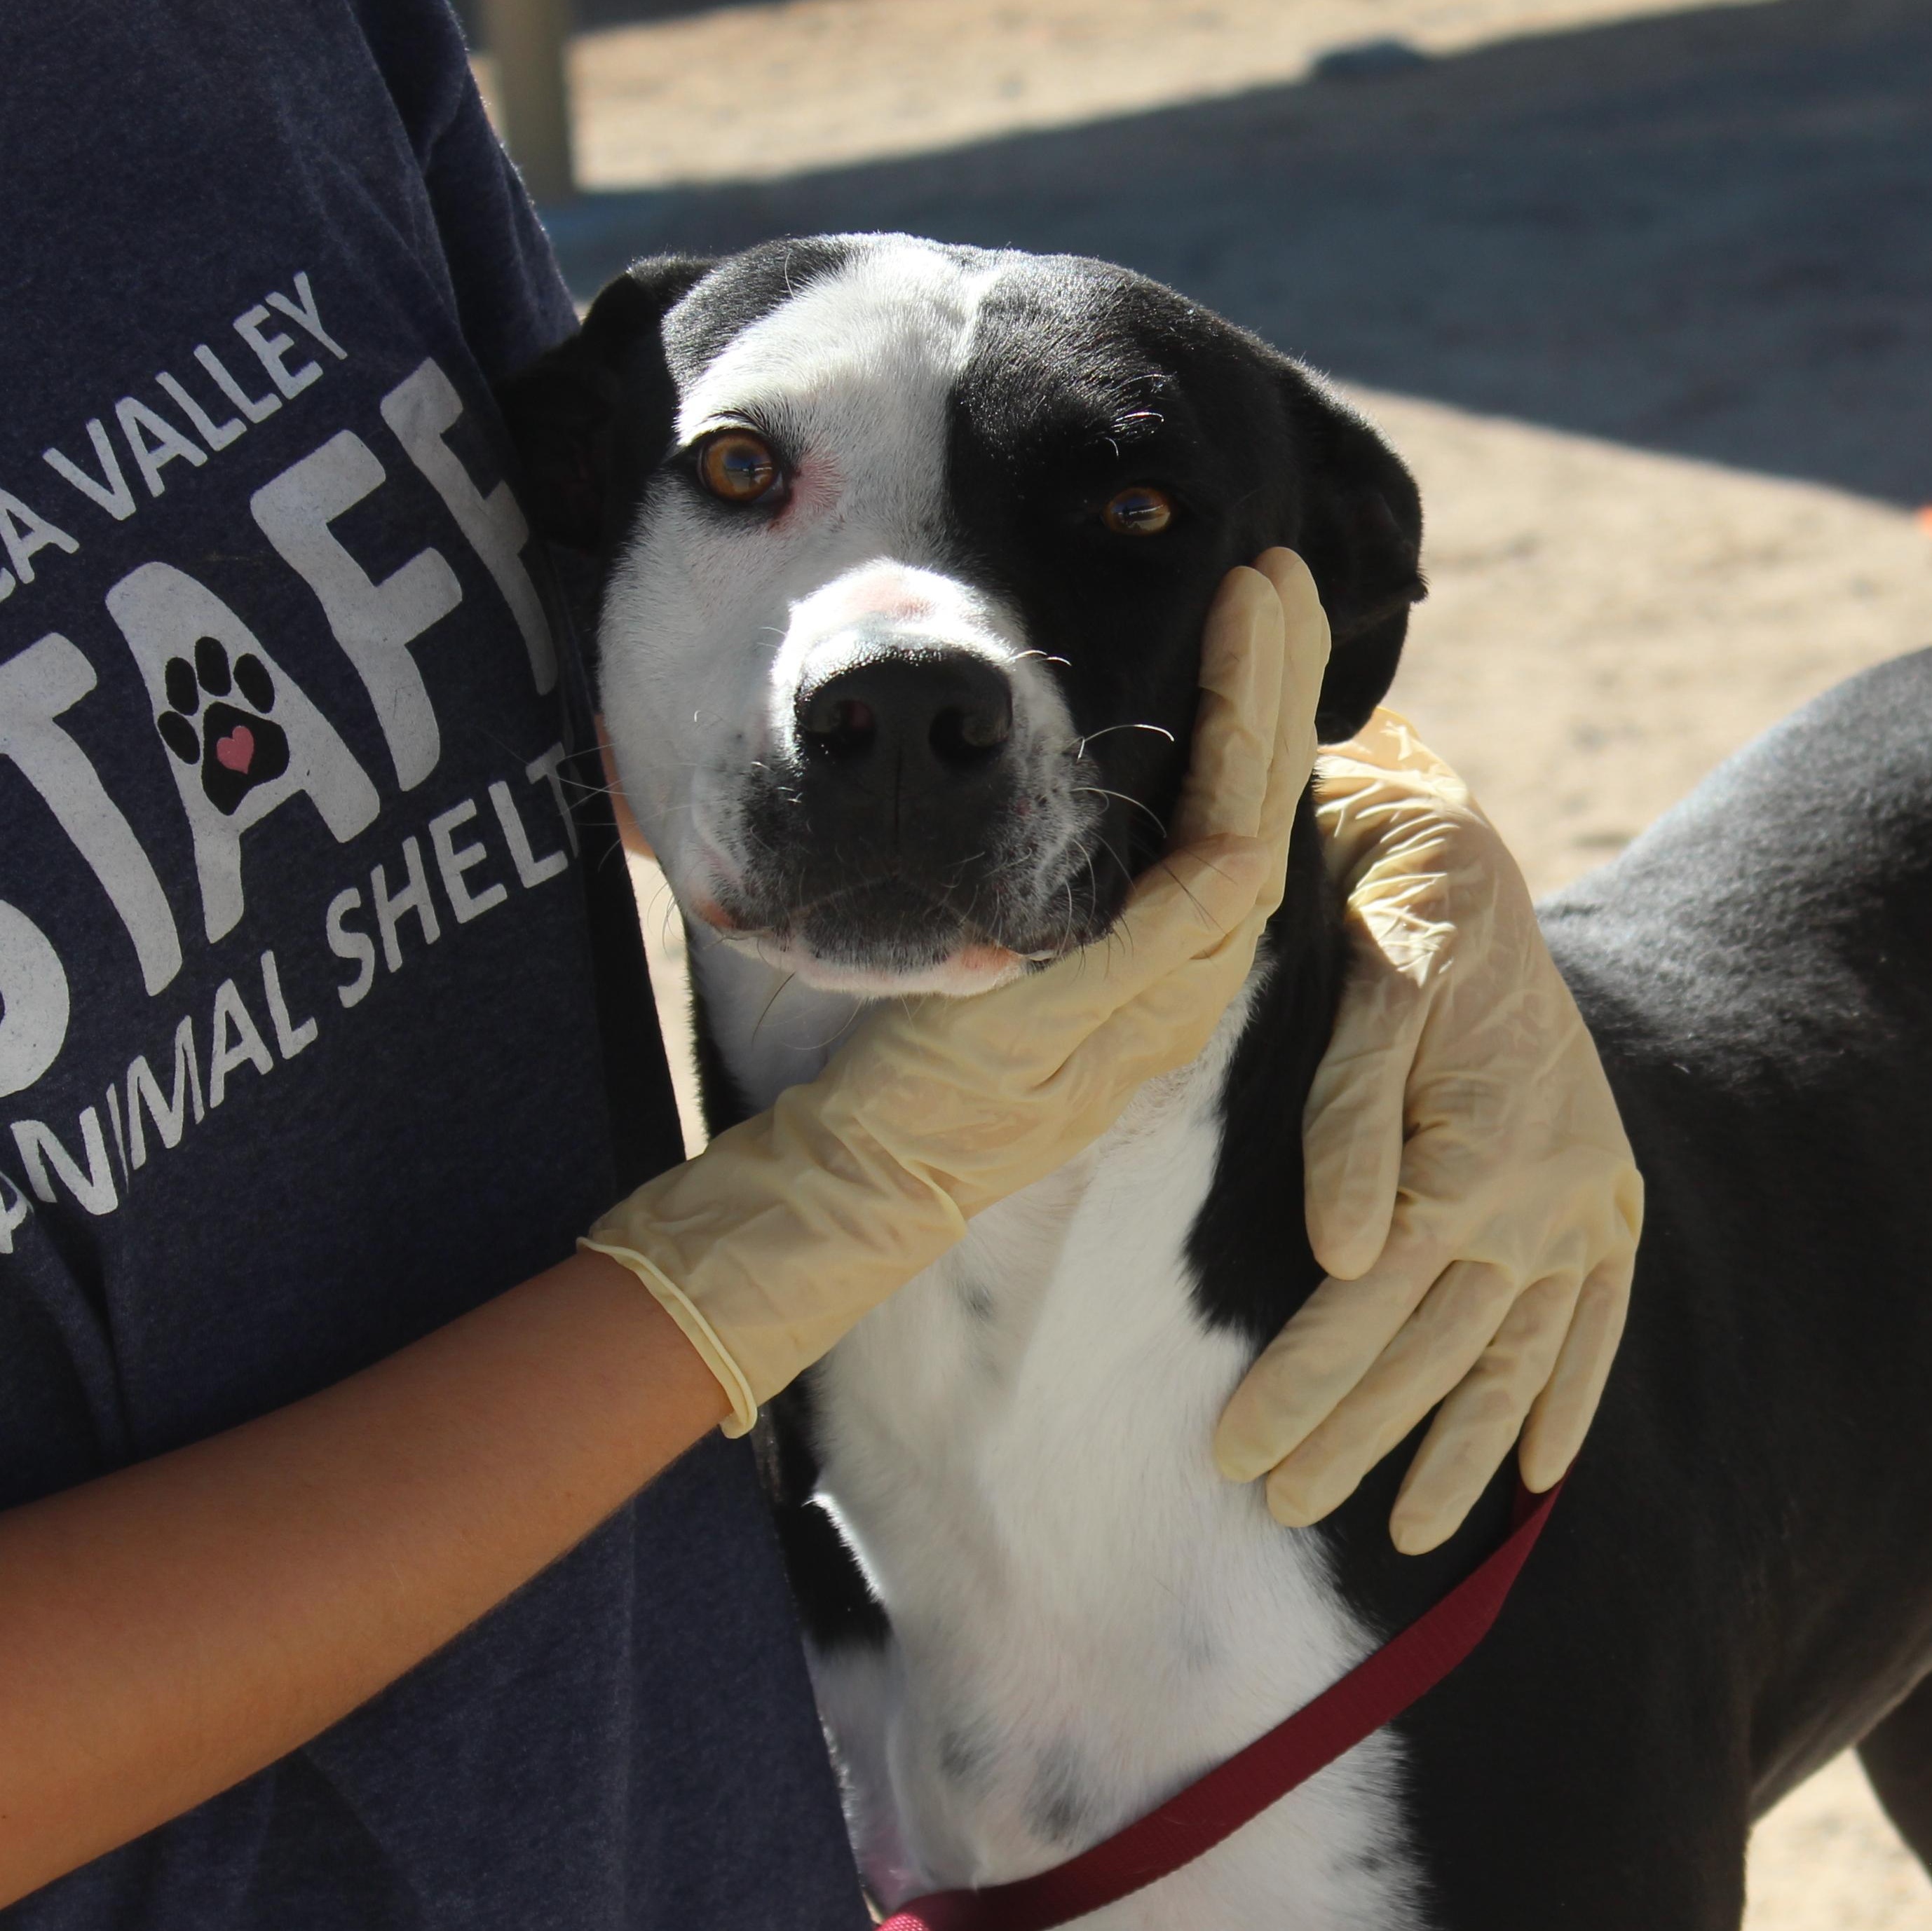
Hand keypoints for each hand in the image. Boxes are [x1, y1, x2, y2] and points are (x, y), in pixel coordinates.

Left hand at [586, 552, 1330, 1431]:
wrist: (889, 1163)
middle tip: (1276, 572)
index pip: (1238, 813)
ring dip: (1266, 703)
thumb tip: (1081, 798)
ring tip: (1264, 599)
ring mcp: (1169, 990)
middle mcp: (1193, 970)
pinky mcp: (1123, 999)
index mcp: (1172, 954)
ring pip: (1255, 823)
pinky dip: (1232, 786)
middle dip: (1279, 682)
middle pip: (1264, 804)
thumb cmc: (938, 1055)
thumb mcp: (1020, 955)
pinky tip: (1238, 696)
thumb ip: (1076, 896)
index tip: (1249, 611)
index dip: (1255, 712)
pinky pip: (1209, 884)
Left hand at [1213, 711, 1642, 1552]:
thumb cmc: (1388, 932)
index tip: (1233, 1458)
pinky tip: (1540, 1472)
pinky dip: (1568, 1399)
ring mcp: (1583, 1207)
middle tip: (1280, 1507)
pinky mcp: (1607, 1199)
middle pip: (1431, 1355)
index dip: (1298, 1390)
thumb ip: (1348, 1128)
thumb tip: (1342, 1255)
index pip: (1365, 1312)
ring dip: (1461, 1454)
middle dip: (1352, 1440)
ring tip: (1412, 1536)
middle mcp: (1538, 1202)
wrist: (1462, 872)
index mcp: (1467, 1162)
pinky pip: (1597, 1324)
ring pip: (1515, 1361)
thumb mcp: (1364, 1001)